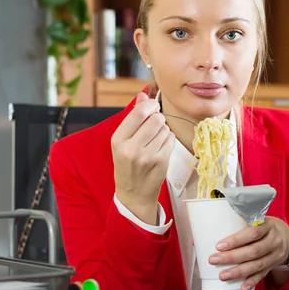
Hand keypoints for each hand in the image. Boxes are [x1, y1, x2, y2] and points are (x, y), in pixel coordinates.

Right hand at [112, 92, 174, 224]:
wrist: (134, 194)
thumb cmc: (127, 164)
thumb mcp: (123, 141)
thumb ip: (133, 117)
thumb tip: (143, 95)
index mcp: (118, 140)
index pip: (139, 113)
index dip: (150, 105)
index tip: (153, 106)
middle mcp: (132, 148)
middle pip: (155, 119)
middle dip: (157, 118)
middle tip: (154, 125)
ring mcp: (148, 156)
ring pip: (165, 128)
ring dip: (163, 130)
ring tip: (154, 140)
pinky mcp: (162, 161)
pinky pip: (170, 139)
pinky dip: (168, 139)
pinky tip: (160, 147)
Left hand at [208, 217, 288, 289]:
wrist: (288, 237)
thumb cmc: (266, 226)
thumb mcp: (260, 219)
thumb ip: (243, 222)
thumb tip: (212, 228)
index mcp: (269, 225)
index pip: (253, 233)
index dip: (236, 240)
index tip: (219, 245)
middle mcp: (274, 241)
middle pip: (253, 251)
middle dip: (232, 257)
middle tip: (213, 260)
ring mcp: (275, 255)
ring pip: (257, 265)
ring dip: (239, 272)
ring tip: (222, 276)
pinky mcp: (274, 266)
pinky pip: (263, 275)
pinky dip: (252, 282)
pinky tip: (242, 288)